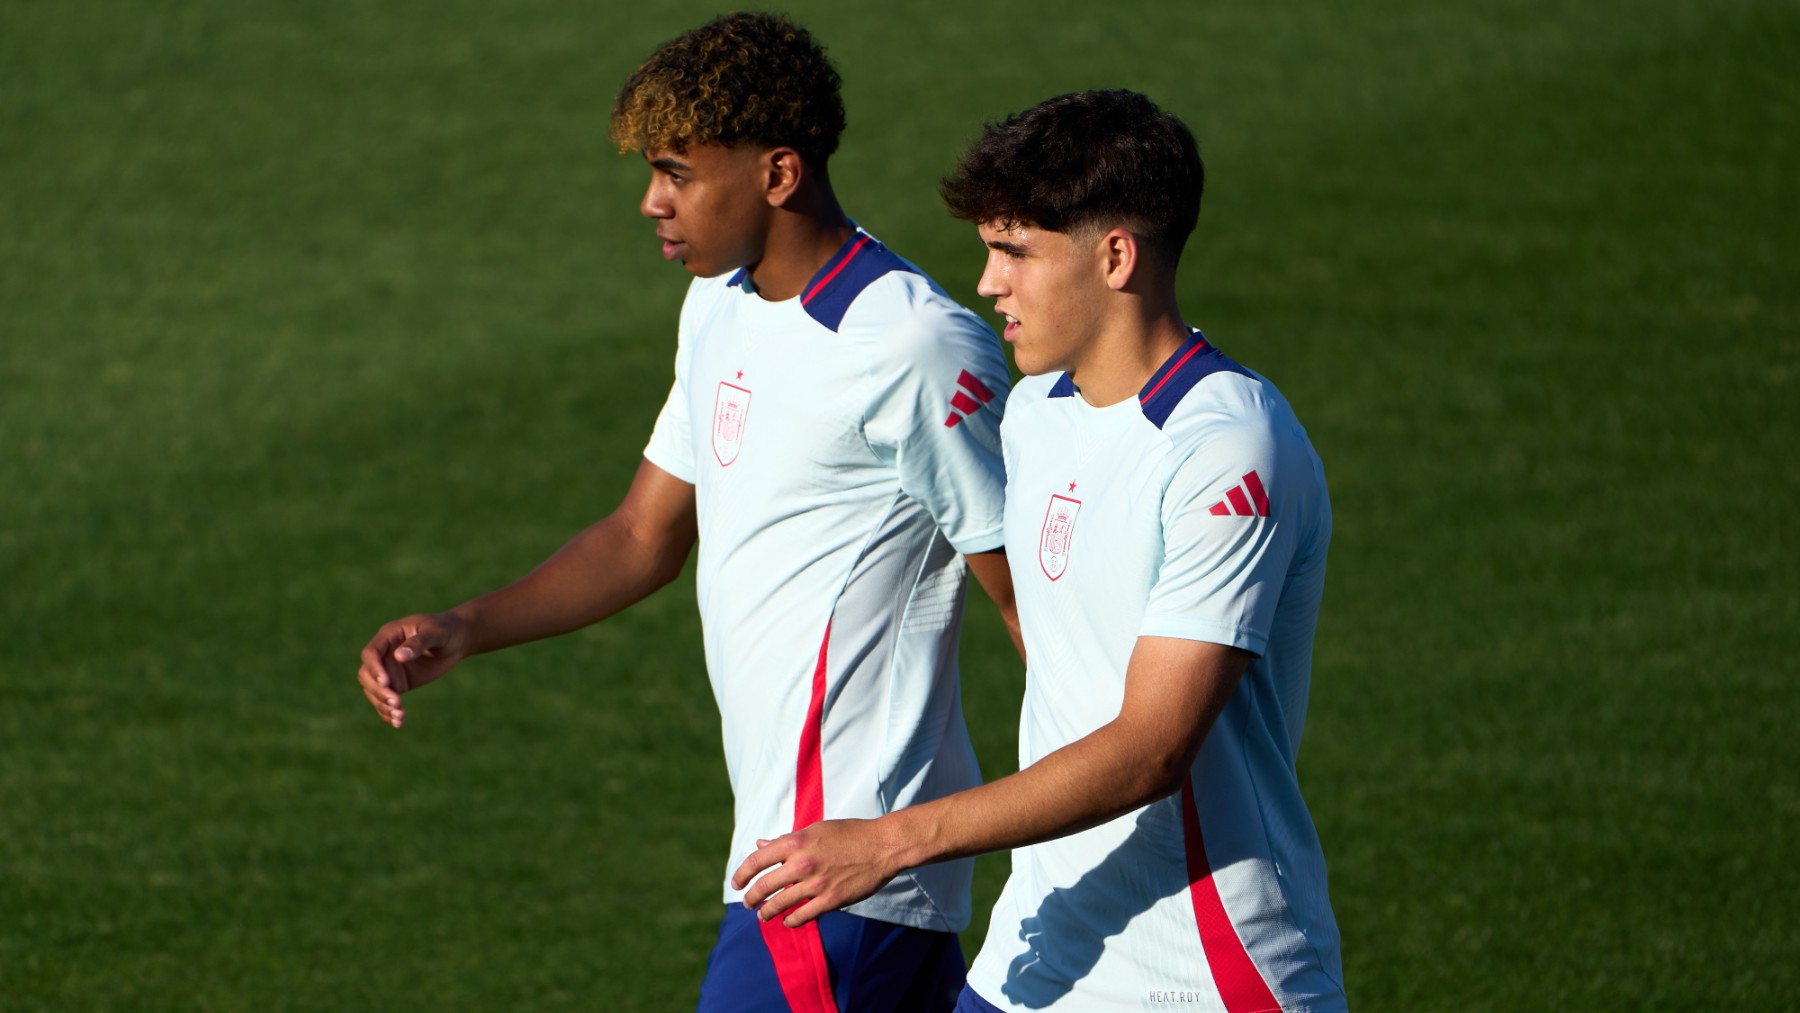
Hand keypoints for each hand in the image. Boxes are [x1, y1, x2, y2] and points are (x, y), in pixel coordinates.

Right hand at [356, 612, 470, 727]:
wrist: (455, 640)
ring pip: (373, 691)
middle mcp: (384, 654)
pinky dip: (388, 712)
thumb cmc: (445, 630)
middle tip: (396, 703)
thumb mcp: (435, 633)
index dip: (374, 669)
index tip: (385, 683)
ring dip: (382, 705)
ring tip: (400, 716)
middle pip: (366, 675)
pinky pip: (385, 700)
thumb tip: (399, 656)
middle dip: (378, 691)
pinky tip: (398, 723)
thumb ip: (418, 643)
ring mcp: (389, 670)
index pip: (371, 654)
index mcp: (388, 636)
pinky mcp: (397, 683)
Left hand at [730, 818, 904, 926]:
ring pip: (779, 904)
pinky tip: (787, 921)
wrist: (882, 846)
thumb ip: (786, 839)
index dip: (742, 874)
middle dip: (750, 898)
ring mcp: (815, 884)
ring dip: (767, 912)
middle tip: (748, 903)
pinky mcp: (830, 901)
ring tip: (763, 915)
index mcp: (795, 842)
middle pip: (763, 886)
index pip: (756, 860)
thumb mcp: (815, 830)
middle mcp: (801, 863)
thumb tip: (761, 843)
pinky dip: (790, 921)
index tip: (737, 883)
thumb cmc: (849, 833)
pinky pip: (801, 916)